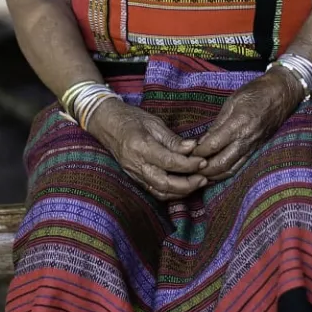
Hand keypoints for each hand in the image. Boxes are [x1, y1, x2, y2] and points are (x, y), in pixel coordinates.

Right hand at [87, 100, 208, 199]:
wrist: (106, 123)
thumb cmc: (130, 118)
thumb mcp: (153, 122)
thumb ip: (172, 139)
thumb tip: (192, 148)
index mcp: (140, 146)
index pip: (169, 161)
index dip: (188, 164)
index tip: (203, 160)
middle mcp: (136, 164)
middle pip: (164, 183)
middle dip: (187, 184)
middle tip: (204, 177)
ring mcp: (134, 174)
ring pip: (160, 191)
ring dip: (181, 191)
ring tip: (198, 182)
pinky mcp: (135, 178)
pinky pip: (154, 191)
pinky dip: (171, 193)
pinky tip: (184, 187)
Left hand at [187, 68, 305, 180]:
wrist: (281, 94)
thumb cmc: (256, 93)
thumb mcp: (232, 102)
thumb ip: (217, 124)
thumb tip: (201, 142)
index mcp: (238, 124)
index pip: (212, 145)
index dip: (197, 153)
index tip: (185, 154)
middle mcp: (246, 140)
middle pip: (221, 164)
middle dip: (202, 170)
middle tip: (188, 169)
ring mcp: (253, 147)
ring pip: (230, 170)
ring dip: (213, 176)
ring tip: (197, 175)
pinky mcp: (256, 151)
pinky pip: (239, 167)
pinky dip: (225, 173)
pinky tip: (214, 174)